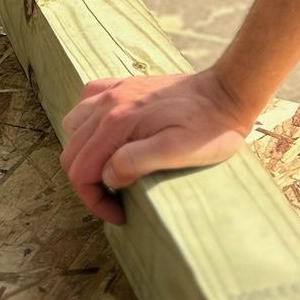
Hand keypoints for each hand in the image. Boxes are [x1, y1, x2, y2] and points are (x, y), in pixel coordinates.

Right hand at [59, 68, 255, 223]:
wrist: (226, 92)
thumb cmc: (209, 128)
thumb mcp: (179, 152)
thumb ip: (136, 162)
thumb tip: (108, 176)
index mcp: (117, 123)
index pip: (81, 171)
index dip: (94, 200)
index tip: (118, 214)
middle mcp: (108, 104)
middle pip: (72, 152)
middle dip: (87, 184)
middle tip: (116, 201)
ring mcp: (115, 91)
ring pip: (74, 127)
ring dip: (84, 154)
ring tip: (109, 171)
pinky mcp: (125, 86)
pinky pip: (88, 101)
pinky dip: (88, 123)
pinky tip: (107, 136)